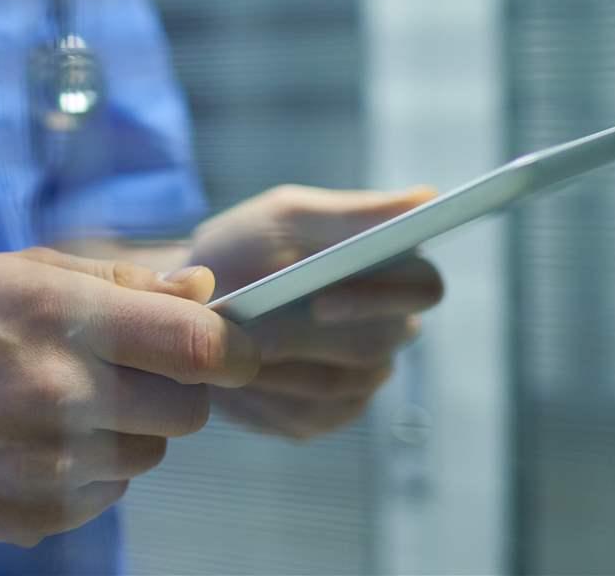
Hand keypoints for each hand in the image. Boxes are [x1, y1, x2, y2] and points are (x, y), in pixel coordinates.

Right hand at [0, 248, 257, 546]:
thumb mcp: (22, 274)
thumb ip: (120, 280)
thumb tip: (202, 288)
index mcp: (67, 321)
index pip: (202, 346)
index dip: (233, 346)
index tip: (232, 347)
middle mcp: (67, 396)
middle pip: (190, 411)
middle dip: (173, 389)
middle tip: (126, 371)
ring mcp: (56, 465)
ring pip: (151, 455)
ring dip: (128, 431)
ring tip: (61, 403)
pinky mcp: (43, 514)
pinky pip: (107, 492)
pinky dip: (90, 468)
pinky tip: (32, 440)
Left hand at [187, 184, 444, 440]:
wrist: (189, 303)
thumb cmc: (243, 248)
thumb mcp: (284, 218)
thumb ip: (349, 214)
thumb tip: (425, 199)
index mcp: (390, 272)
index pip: (423, 288)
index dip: (382, 298)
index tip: (321, 300)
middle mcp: (388, 329)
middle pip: (377, 345)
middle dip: (309, 338)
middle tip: (250, 331)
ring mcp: (361, 378)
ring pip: (338, 385)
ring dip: (278, 365)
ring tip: (228, 343)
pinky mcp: (325, 415)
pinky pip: (307, 414)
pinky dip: (263, 395)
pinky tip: (230, 374)